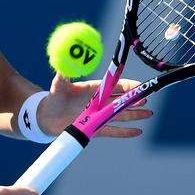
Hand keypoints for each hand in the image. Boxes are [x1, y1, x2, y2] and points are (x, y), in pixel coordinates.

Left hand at [38, 72, 152, 136]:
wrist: (46, 118)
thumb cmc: (53, 98)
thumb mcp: (58, 85)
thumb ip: (63, 74)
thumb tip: (65, 62)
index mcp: (93, 89)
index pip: (114, 85)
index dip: (127, 85)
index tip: (140, 85)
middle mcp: (98, 102)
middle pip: (121, 100)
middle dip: (134, 99)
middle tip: (147, 98)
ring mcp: (98, 116)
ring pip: (120, 116)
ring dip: (135, 114)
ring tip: (149, 113)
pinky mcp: (95, 129)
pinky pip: (113, 131)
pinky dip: (125, 132)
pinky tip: (138, 131)